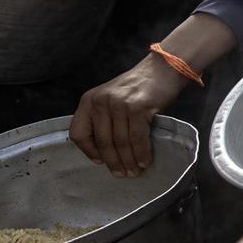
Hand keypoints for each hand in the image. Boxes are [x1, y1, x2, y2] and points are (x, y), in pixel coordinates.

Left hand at [69, 54, 187, 176]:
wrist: (163, 68)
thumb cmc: (138, 86)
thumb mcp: (111, 97)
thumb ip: (103, 118)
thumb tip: (105, 152)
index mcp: (89, 100)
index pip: (79, 133)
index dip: (88, 151)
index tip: (100, 162)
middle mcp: (101, 101)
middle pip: (103, 141)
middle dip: (113, 162)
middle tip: (122, 175)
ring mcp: (119, 104)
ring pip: (120, 142)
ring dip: (128, 161)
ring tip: (135, 172)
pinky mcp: (138, 107)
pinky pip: (137, 138)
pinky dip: (141, 153)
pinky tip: (145, 161)